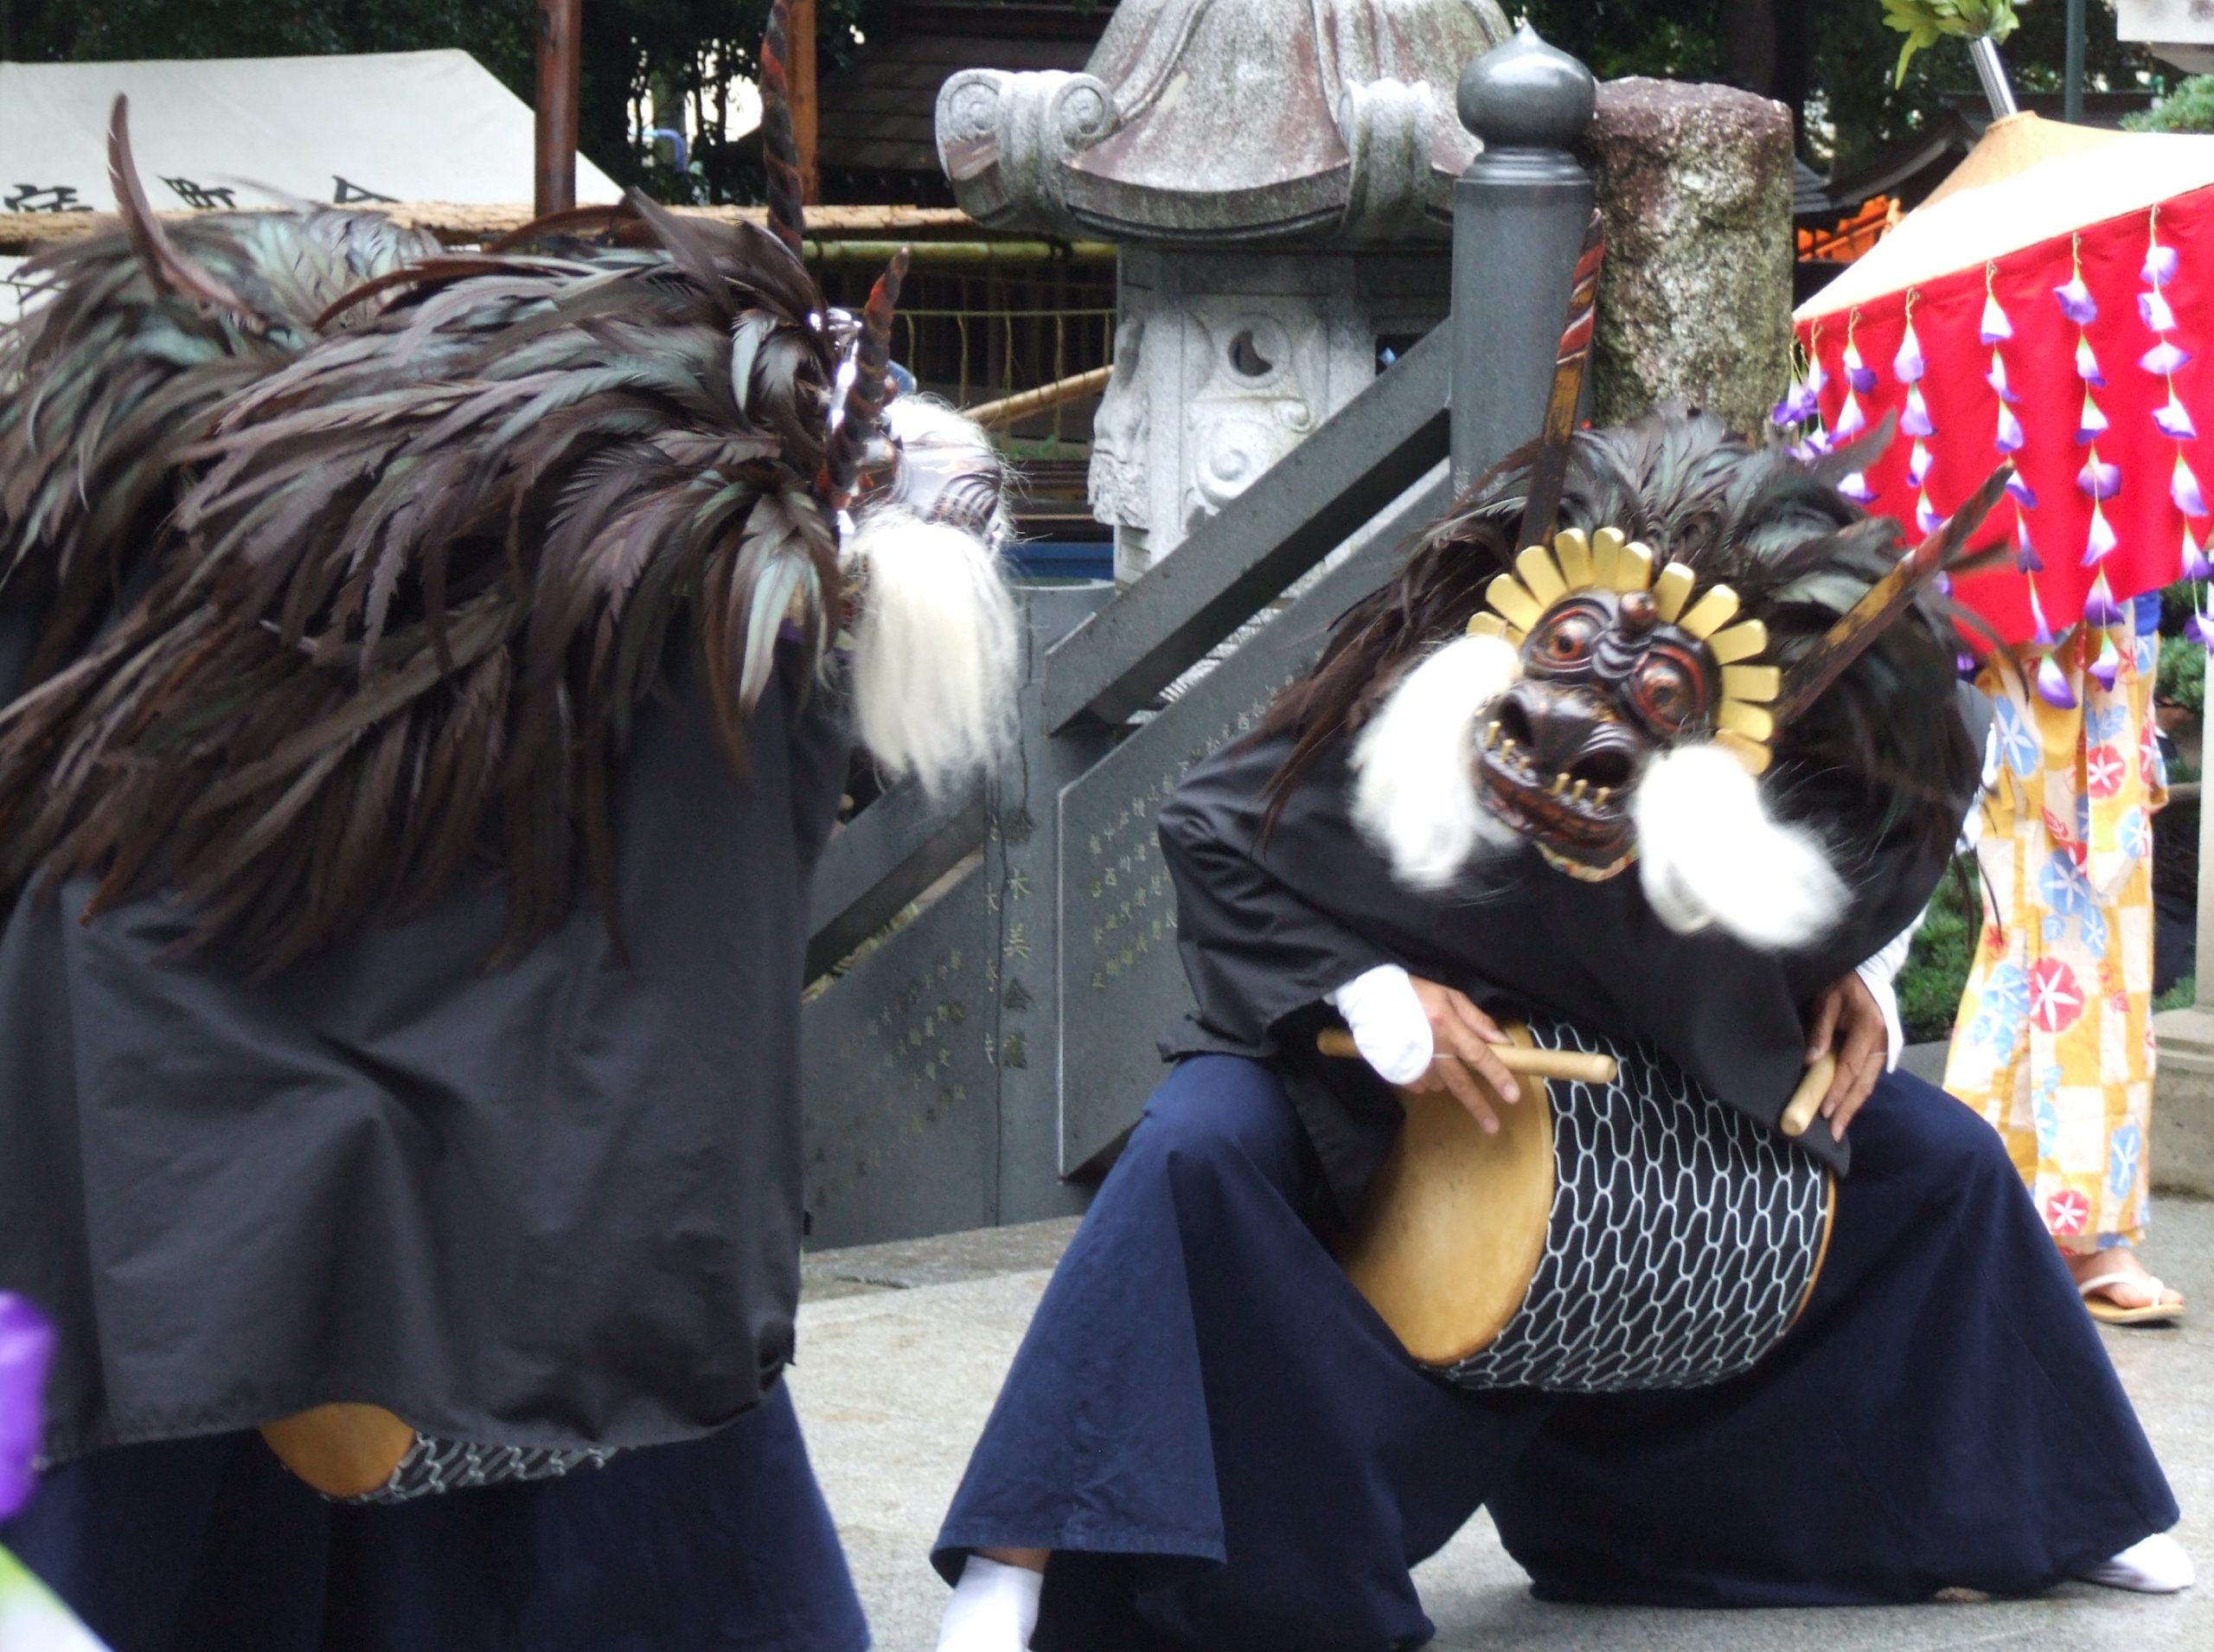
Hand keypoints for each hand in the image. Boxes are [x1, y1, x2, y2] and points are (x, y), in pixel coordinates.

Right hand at [1402, 976, 1521, 1133]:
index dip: (1497, 1077)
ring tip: (1442, 1061)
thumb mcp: (1449, 996)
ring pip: (1441, 1085)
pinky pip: (1421, 1085)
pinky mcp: (1397, 1072)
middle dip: (1479, 1107)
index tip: (1513, 1097)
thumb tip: (1502, 1041)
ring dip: (1448, 1081)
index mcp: (1448, 1027)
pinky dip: (1428, 1080)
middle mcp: (1433, 1050)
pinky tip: (1424, 1064)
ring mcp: (1413, 1063)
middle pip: (1461, 1084)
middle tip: (1493, 1128)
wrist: (1369, 997)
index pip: (1479, 1056)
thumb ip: (1476, 1019)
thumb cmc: (1414, 993)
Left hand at [1803, 972, 1887, 1141]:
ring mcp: (1885, 1048)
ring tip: (1838, 1128)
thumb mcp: (1828, 998)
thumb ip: (1820, 1029)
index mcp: (1870, 1028)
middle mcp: (1882, 1043)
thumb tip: (1811, 1061)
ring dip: (1852, 1106)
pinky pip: (1867, 1077)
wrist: (1869, 970)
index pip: (1850, 1067)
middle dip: (1848, 1110)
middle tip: (1833, 1134)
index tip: (1824, 1111)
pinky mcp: (1881, 1051)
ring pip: (1868, 1084)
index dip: (1837, 1091)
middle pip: (1863, 1084)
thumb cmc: (1844, 981)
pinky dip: (1856, 1093)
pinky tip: (1845, 1108)